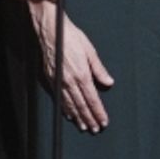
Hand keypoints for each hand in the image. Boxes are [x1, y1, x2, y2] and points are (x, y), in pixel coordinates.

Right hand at [29, 0, 113, 132]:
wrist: (51, 30)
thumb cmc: (71, 36)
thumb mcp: (90, 50)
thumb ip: (99, 69)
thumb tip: (109, 82)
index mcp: (82, 74)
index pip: (92, 99)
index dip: (98, 112)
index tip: (103, 121)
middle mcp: (70, 81)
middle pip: (82, 105)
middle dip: (89, 118)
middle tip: (95, 128)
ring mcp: (59, 81)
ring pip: (70, 105)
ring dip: (78, 117)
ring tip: (83, 126)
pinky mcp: (51, 79)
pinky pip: (60, 98)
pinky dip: (65, 108)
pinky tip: (69, 114)